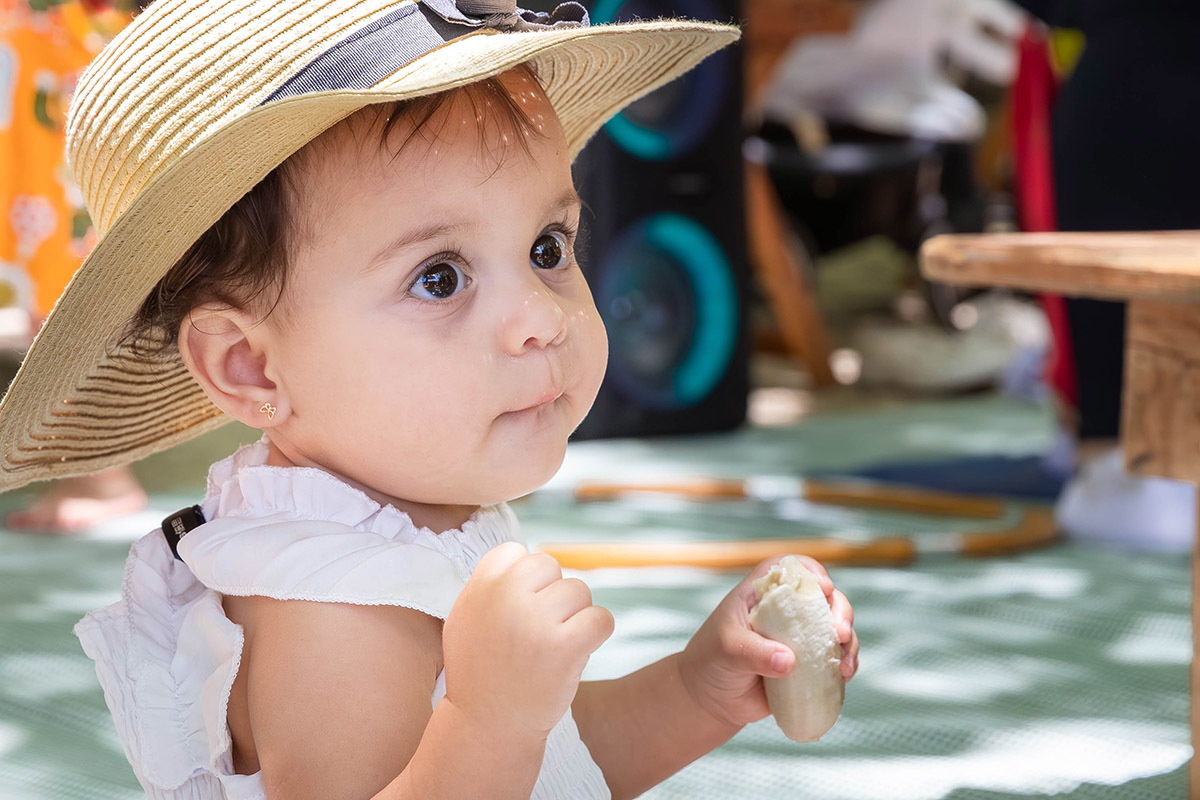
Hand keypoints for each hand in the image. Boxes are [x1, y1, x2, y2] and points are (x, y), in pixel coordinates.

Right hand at [442, 542, 613, 736]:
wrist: (488, 725)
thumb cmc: (482, 669)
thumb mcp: (467, 617)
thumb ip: (492, 583)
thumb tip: (527, 554)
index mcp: (479, 587)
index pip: (515, 552)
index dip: (522, 581)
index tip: (515, 610)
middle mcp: (506, 598)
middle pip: (550, 565)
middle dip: (550, 594)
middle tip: (537, 630)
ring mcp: (536, 621)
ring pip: (579, 591)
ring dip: (574, 616)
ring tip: (551, 645)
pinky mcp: (565, 647)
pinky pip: (601, 619)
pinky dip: (596, 633)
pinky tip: (576, 651)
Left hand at [678, 555, 857, 728]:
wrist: (711, 697)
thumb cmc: (711, 661)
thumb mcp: (726, 650)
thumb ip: (753, 653)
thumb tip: (788, 661)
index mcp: (762, 592)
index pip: (790, 567)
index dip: (811, 571)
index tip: (823, 587)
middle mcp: (785, 609)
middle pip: (823, 596)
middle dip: (840, 610)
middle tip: (839, 633)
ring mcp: (799, 635)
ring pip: (835, 626)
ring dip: (848, 640)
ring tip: (845, 664)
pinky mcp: (808, 662)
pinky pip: (835, 657)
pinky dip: (846, 662)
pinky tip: (845, 675)